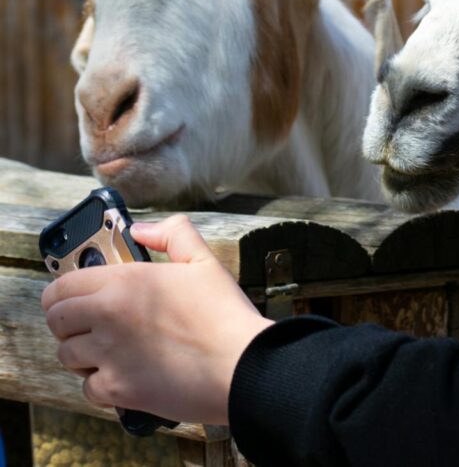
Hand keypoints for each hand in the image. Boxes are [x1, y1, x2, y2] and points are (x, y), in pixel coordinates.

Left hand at [41, 215, 272, 425]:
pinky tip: (123, 376)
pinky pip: (88, 389)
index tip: (71, 298)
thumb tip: (141, 230)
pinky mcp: (117, 388)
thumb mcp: (205, 261)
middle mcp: (108, 315)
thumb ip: (173, 234)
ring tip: (106, 353)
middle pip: (56, 320)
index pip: (63, 285)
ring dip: (82, 355)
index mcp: (126, 281)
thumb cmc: (226, 315)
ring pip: (66, 356)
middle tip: (88, 325)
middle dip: (67, 323)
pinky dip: (101, 385)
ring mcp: (109, 354)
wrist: (242, 365)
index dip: (62, 292)